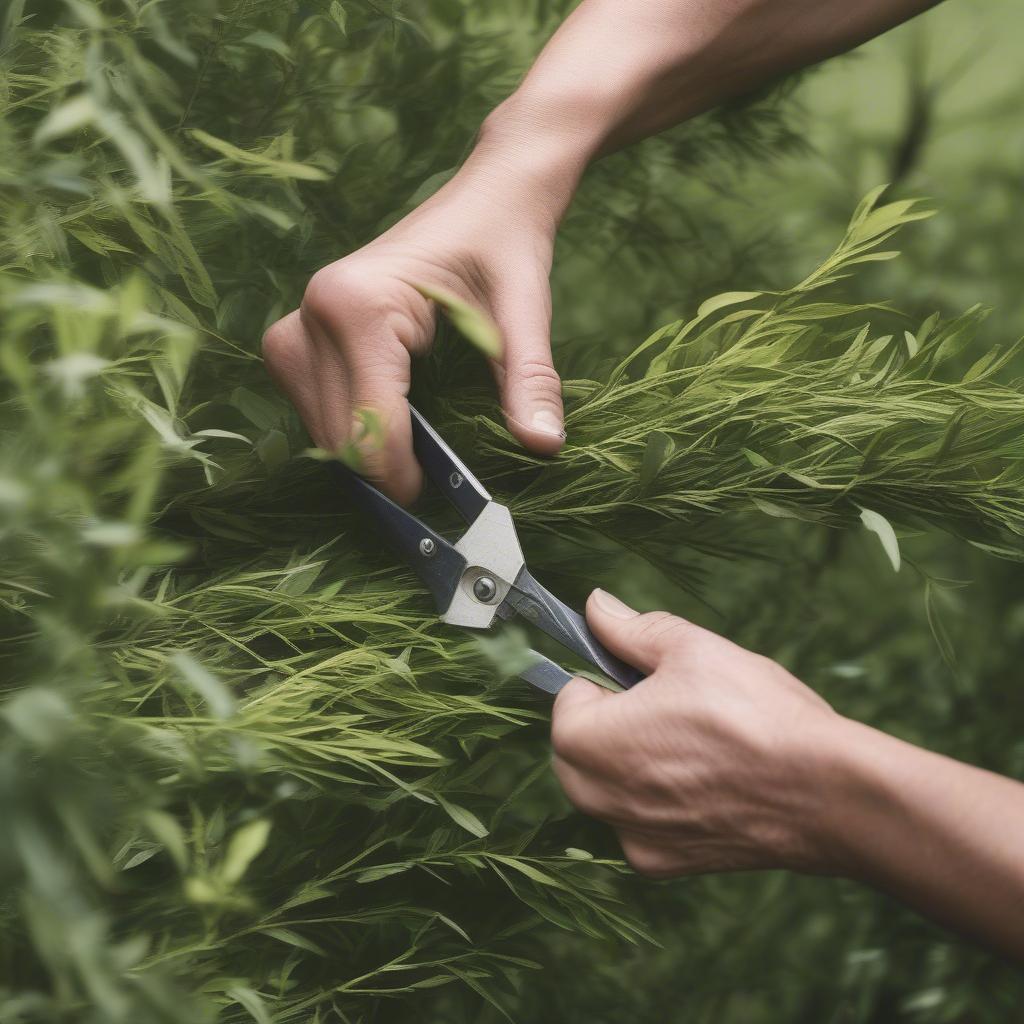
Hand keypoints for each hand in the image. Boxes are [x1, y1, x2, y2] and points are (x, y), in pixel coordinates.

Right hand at [262, 120, 580, 503]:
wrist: (489, 192)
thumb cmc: (506, 245)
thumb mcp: (526, 312)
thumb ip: (530, 380)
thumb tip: (544, 446)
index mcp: (359, 305)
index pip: (369, 423)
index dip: (400, 474)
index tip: (436, 500)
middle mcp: (315, 310)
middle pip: (336, 434)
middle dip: (381, 470)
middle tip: (431, 490)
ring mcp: (299, 320)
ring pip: (318, 426)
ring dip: (363, 452)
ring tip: (413, 459)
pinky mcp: (300, 330)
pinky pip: (312, 404)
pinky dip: (348, 428)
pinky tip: (389, 425)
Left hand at [551, 589, 841, 877]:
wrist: (826, 792)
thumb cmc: (754, 713)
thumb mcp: (689, 648)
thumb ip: (630, 629)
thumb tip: (595, 607)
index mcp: (587, 741)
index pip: (569, 697)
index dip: (606, 679)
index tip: (643, 677)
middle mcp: (597, 798)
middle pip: (578, 749)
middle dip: (609, 722)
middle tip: (668, 704)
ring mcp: (630, 835)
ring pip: (608, 788)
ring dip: (631, 762)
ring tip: (694, 741)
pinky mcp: (664, 864)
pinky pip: (641, 824)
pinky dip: (660, 803)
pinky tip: (708, 782)